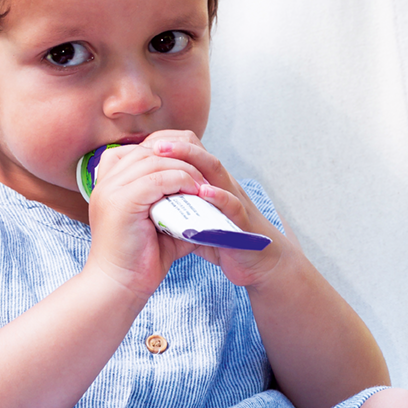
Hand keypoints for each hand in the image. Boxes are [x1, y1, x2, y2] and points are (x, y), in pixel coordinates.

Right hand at [84, 140, 207, 301]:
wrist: (120, 287)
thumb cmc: (140, 259)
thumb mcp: (158, 221)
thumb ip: (172, 201)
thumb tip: (202, 190)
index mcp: (108, 184)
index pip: (138, 151)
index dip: (167, 154)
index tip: (191, 168)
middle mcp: (105, 182)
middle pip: (146, 151)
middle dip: (178, 158)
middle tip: (203, 174)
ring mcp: (110, 190)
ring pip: (154, 161)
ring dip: (183, 168)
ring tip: (202, 183)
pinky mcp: (121, 202)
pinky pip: (157, 178)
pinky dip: (180, 180)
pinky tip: (195, 191)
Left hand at [134, 130, 285, 290]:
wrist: (262, 262)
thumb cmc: (226, 238)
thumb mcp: (197, 218)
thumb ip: (176, 208)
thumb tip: (146, 204)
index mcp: (211, 183)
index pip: (191, 153)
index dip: (169, 145)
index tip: (145, 145)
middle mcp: (223, 185)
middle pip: (201, 154)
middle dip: (177, 146)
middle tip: (153, 145)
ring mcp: (234, 200)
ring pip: (216, 171)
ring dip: (193, 160)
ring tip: (169, 156)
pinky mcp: (244, 221)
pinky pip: (232, 204)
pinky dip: (218, 196)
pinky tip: (203, 192)